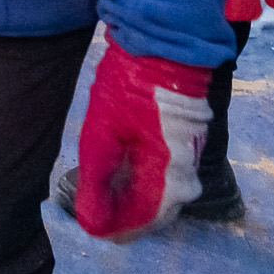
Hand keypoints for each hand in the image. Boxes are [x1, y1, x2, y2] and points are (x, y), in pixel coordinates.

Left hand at [68, 42, 211, 240]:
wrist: (167, 46)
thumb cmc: (130, 87)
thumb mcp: (103, 134)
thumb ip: (97, 181)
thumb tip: (92, 224)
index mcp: (169, 181)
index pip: (140, 223)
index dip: (109, 227)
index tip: (84, 222)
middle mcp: (186, 181)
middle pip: (151, 214)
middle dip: (118, 214)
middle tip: (87, 206)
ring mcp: (190, 164)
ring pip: (157, 197)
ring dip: (127, 197)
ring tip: (97, 189)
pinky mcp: (187, 149)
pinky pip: (163, 179)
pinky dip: (139, 180)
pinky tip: (117, 171)